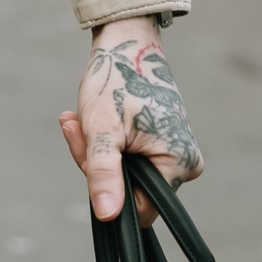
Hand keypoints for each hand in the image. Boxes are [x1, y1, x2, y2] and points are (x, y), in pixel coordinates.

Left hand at [60, 16, 201, 222]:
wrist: (126, 45)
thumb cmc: (116, 80)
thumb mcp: (102, 129)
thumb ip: (104, 174)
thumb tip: (107, 216)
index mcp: (179, 164)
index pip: (137, 208)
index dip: (106, 188)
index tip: (84, 151)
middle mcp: (185, 164)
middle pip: (129, 192)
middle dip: (95, 164)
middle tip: (76, 127)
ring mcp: (175, 155)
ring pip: (124, 176)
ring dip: (95, 151)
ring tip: (78, 120)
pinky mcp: (163, 147)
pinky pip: (128, 160)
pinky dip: (105, 144)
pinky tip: (89, 121)